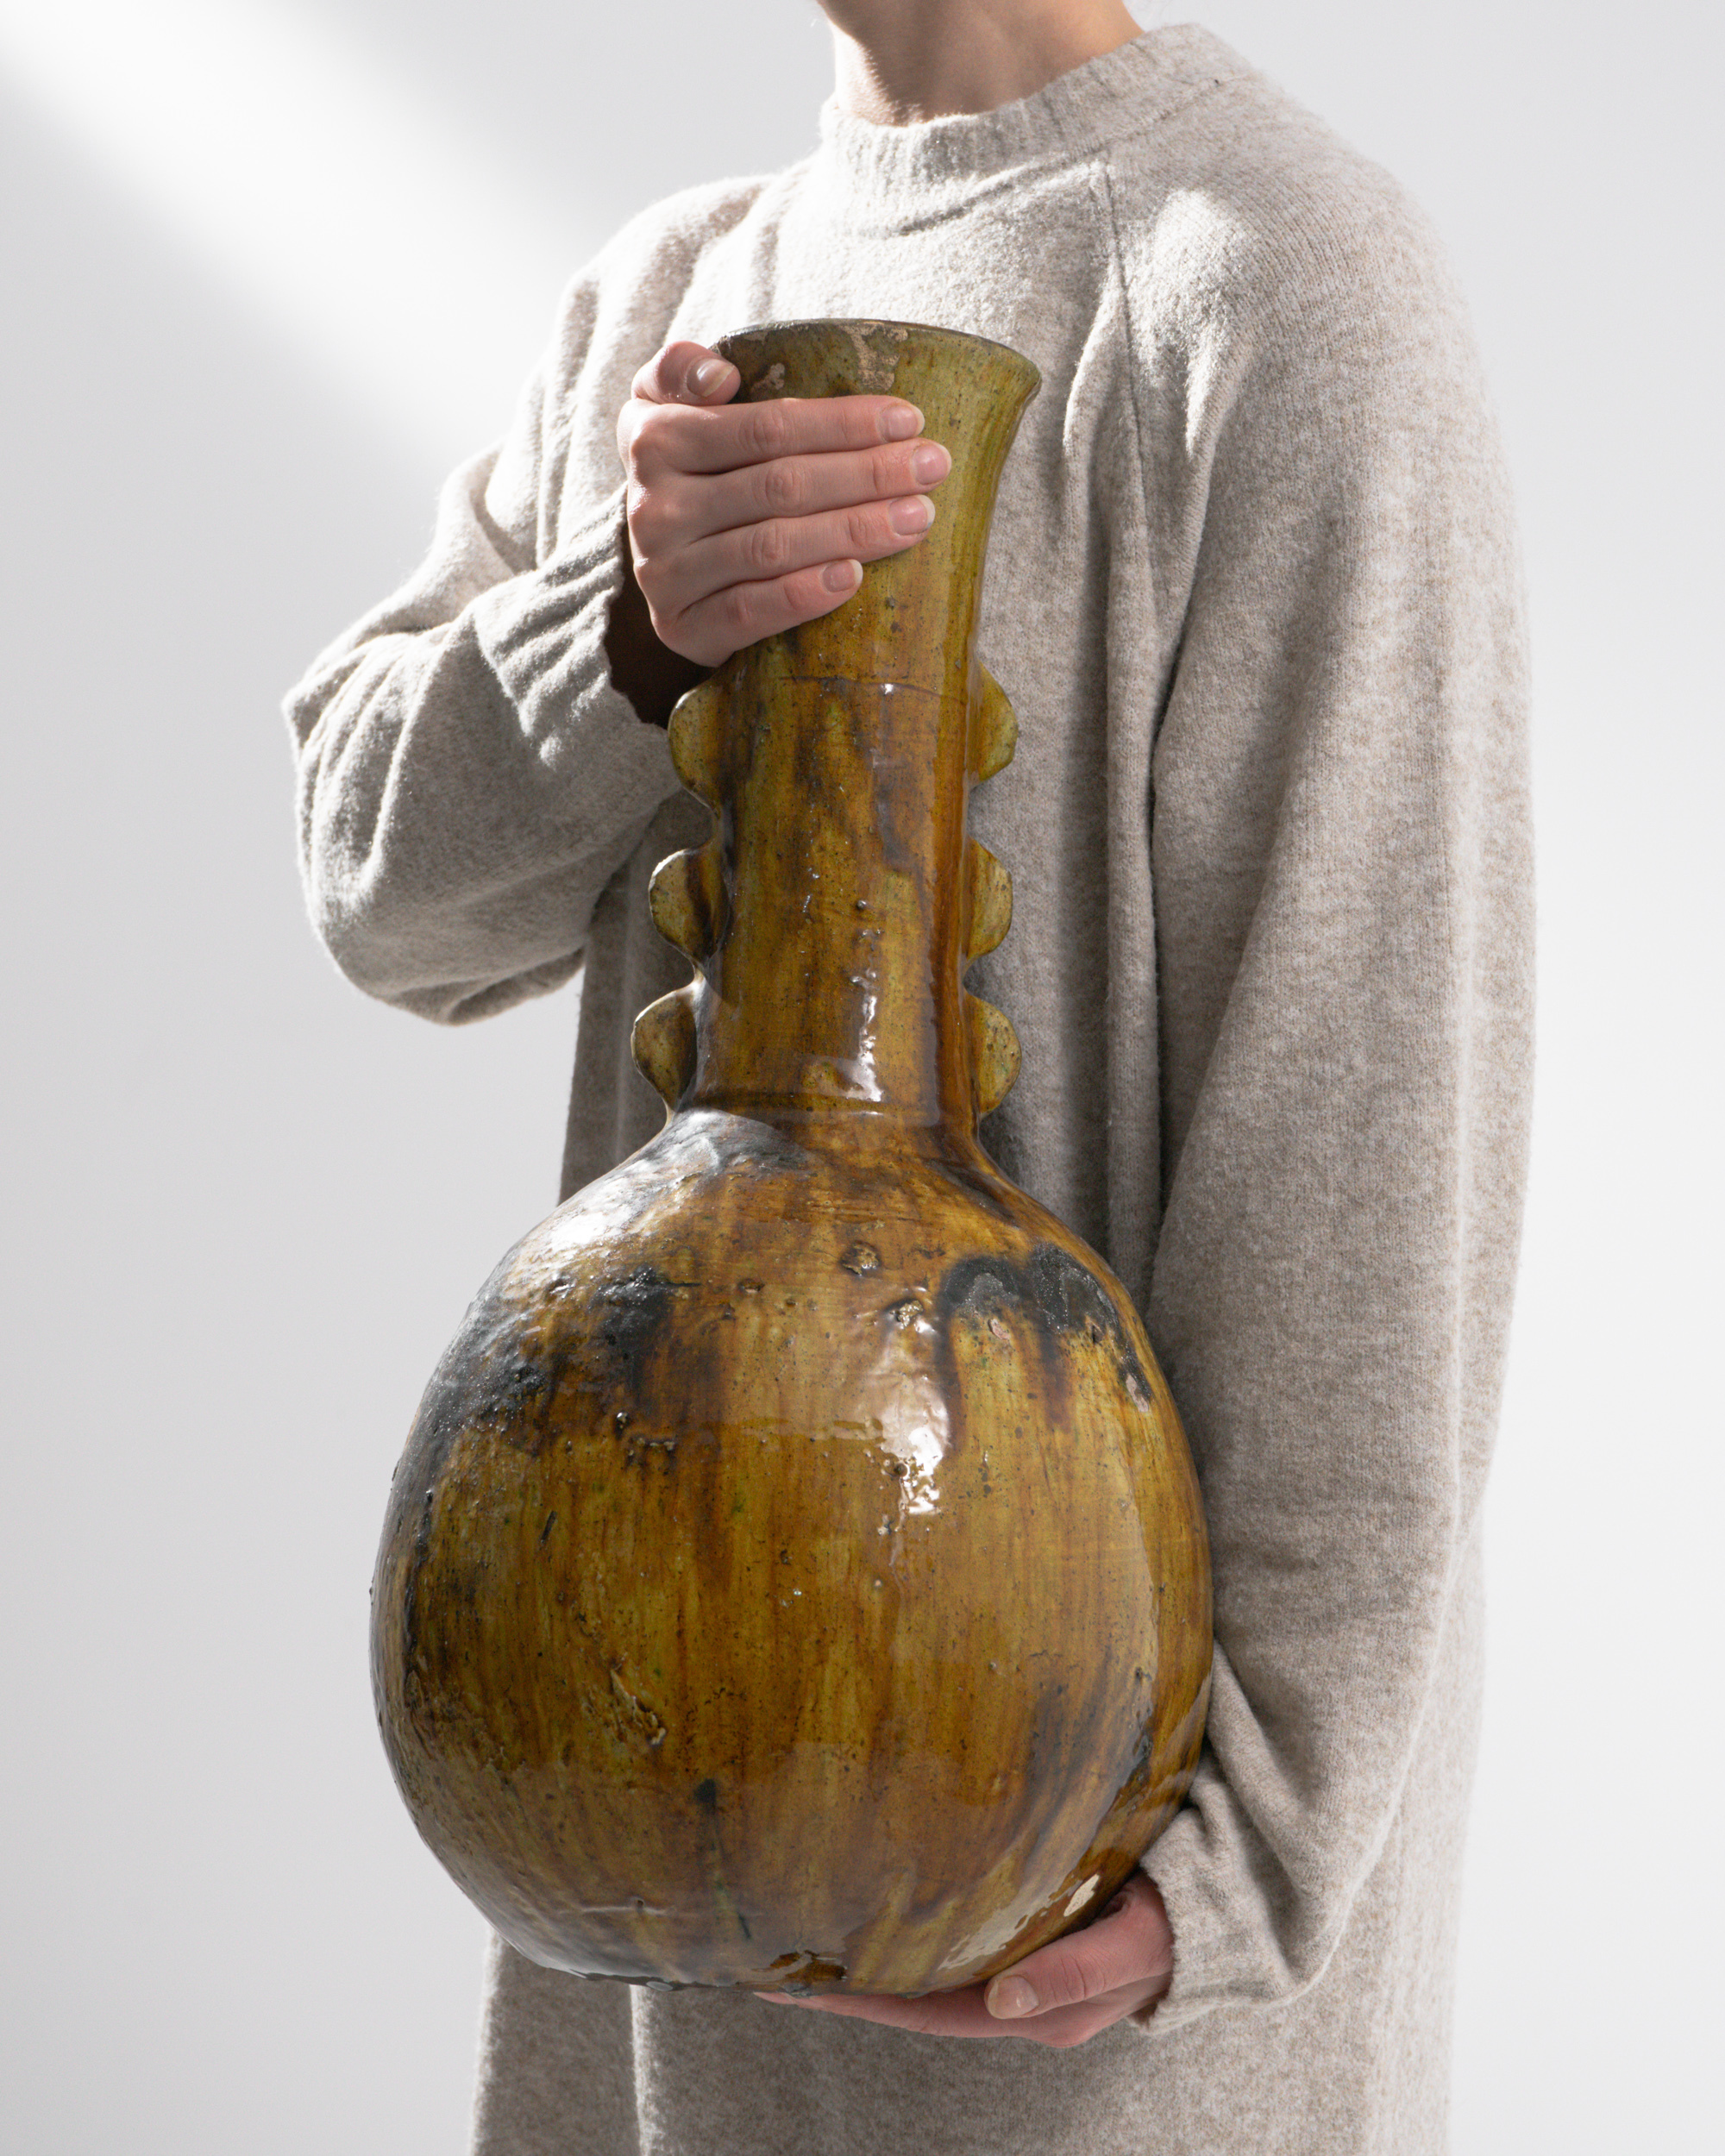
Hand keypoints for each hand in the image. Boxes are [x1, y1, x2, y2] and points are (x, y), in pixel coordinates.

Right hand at [615, 338, 950, 669]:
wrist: (660, 568)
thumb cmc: (692, 475)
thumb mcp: (670, 409)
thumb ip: (682, 371)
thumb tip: (722, 376)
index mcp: (654, 439)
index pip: (766, 428)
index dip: (842, 423)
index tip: (910, 421)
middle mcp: (652, 507)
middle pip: (779, 485)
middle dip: (867, 474)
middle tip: (933, 469)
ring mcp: (665, 573)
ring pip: (772, 547)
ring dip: (854, 531)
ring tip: (917, 519)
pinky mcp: (683, 628)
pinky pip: (751, 610)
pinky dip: (806, 594)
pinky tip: (855, 577)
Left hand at [755, 1872, 1173, 2049]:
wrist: (1223, 1900)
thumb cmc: (1179, 1922)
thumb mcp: (1136, 1947)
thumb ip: (1077, 1973)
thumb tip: (1005, 1998)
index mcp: (1033, 2011)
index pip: (920, 2010)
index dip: (852, 2001)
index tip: (784, 1986)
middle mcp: (1015, 1997)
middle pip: (910, 1993)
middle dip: (842, 1978)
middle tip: (767, 1952)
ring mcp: (1018, 1967)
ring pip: (927, 1964)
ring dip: (870, 1950)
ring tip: (804, 1924)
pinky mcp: (1025, 1930)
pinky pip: (953, 1933)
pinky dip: (908, 1922)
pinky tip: (876, 1896)